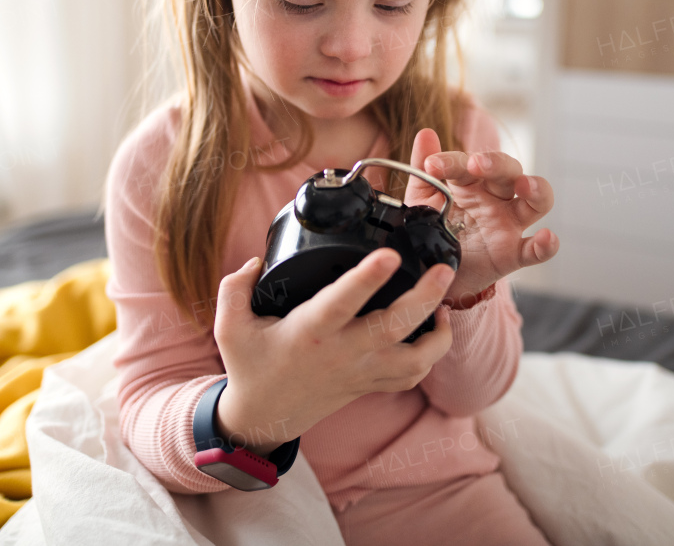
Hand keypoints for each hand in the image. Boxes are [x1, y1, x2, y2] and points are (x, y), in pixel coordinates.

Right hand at [211, 248, 454, 456]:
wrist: (264, 418)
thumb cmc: (250, 367)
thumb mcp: (229, 326)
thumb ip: (234, 288)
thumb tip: (256, 261)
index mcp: (310, 332)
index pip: (342, 302)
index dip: (367, 278)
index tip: (389, 254)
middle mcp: (342, 353)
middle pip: (394, 327)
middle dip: (425, 297)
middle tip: (443, 269)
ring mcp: (361, 372)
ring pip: (415, 358)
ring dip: (439, 332)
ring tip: (443, 299)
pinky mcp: (370, 384)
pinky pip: (413, 375)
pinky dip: (432, 353)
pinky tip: (435, 327)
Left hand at [404, 128, 558, 303]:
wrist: (430, 273)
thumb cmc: (431, 231)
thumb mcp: (420, 201)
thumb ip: (421, 170)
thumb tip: (426, 133)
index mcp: (471, 182)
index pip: (468, 163)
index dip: (452, 161)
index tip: (431, 165)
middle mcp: (495, 198)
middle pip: (509, 171)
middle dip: (496, 163)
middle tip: (478, 164)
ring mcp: (508, 225)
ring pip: (536, 201)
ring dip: (535, 188)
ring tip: (524, 185)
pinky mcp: (512, 254)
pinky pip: (535, 250)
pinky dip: (546, 245)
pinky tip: (546, 237)